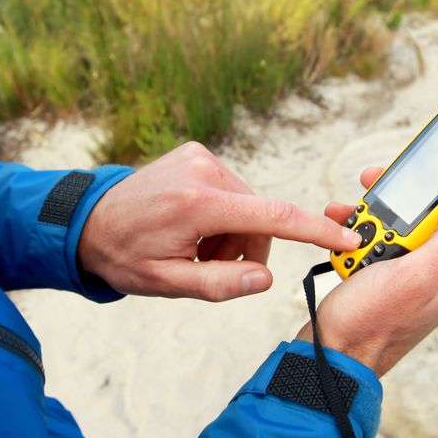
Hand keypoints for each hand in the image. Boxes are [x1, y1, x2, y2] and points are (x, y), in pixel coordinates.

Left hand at [78, 142, 363, 300]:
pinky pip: (232, 190)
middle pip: (261, 219)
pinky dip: (223, 214)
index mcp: (197, 205)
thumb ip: (218, 285)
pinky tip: (191, 225)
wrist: (88, 221)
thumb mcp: (167, 284)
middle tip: (209, 267)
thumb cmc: (125, 256)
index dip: (316, 230)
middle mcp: (203, 171)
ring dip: (233, 234)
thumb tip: (265, 280)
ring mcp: (200, 156)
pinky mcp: (196, 152)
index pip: (273, 216)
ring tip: (194, 247)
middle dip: (246, 250)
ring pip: (249, 206)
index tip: (349, 237)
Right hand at [298, 168, 437, 376]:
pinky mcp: (387, 273)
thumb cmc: (372, 323)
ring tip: (356, 206)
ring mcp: (413, 270)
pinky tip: (344, 226)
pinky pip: (380, 235)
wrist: (331, 356)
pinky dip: (361, 225)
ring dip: (379, 207)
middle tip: (385, 176)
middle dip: (415, 187)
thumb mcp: (417, 275)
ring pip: (406, 218)